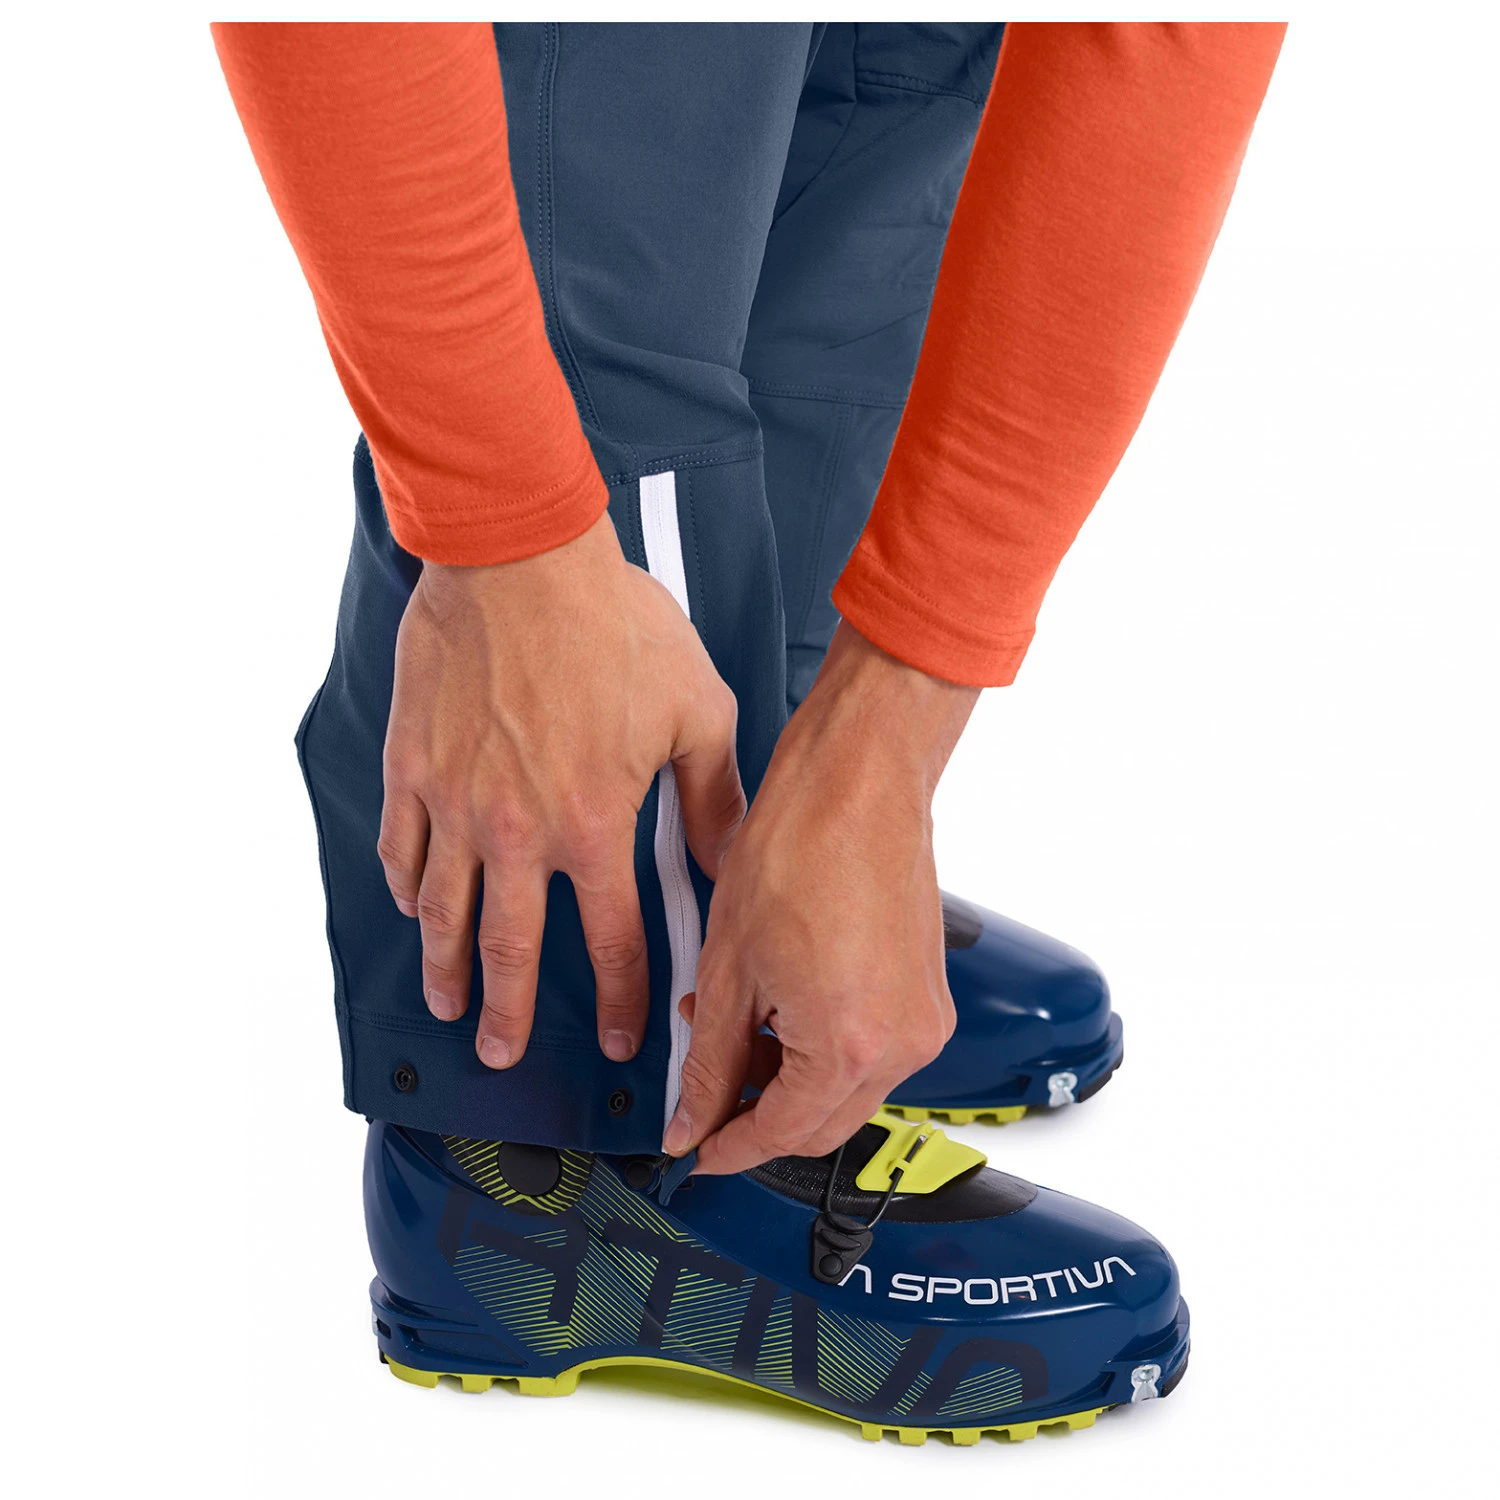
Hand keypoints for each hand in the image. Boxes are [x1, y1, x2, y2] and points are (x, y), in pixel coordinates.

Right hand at [378, 512, 744, 1068]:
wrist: (519, 557)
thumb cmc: (610, 623)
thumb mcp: (695, 708)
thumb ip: (712, 796)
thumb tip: (730, 857)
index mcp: (592, 824)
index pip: (613, 941)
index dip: (624, 998)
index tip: (625, 1036)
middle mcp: (516, 830)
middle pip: (510, 950)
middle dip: (511, 1014)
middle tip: (505, 1054)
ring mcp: (455, 802)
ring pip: (442, 912)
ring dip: (445, 969)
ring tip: (447, 1006)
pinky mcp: (413, 766)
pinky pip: (401, 847)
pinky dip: (406, 887)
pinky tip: (412, 906)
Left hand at [666, 622, 979, 1173]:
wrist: (858, 780)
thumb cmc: (801, 845)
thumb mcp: (727, 967)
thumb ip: (708, 1058)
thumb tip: (694, 1113)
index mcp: (849, 1047)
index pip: (778, 1134)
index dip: (725, 1147)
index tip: (694, 1149)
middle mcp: (902, 1045)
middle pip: (821, 1125)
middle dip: (758, 1119)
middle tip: (704, 1097)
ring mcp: (924, 1018)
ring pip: (848, 1090)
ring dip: (789, 1081)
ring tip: (731, 1033)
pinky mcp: (928, 992)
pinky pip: (873, 1050)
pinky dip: (823, 1048)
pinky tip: (777, 1010)